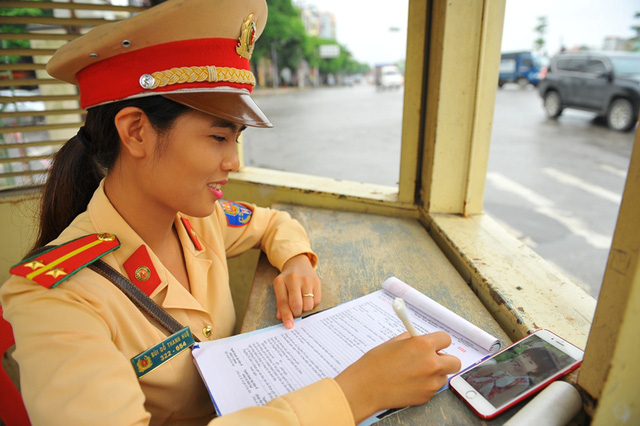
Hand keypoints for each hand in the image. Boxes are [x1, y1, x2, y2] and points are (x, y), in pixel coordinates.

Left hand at [273, 254, 320, 328]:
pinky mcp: (317, 281)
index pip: (283, 302)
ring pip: (308, 305)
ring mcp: (306, 279)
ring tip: (302, 303)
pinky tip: (309, 298)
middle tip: (296, 312)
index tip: (289, 326)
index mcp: (280, 281)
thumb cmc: (287, 281)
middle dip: (297, 313)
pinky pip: (317, 301)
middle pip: (296, 304)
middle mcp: (293, 279)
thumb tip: (281, 318)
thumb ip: (280, 304)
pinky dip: (313, 304)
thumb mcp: (280, 289)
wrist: (298, 264)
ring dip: (305, 309)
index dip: (286, 316)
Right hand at [335, 332, 461, 422]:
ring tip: (415, 372)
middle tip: (432, 358)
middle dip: (445, 359)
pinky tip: (409, 382)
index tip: (435, 343)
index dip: (439, 341)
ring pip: (443, 376)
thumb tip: (419, 339)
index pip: (446, 339)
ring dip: (434, 373)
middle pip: (455, 361)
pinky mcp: (426, 396)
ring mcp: (430, 382)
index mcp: (422, 345)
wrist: (365, 387)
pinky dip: (425, 385)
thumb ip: (411, 340)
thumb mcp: (393, 343)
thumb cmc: (375, 364)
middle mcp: (431, 364)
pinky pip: (432, 388)